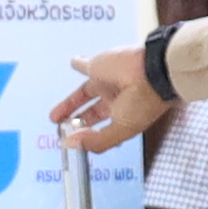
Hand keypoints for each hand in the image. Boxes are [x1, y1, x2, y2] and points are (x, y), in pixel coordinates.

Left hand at [50, 40, 173, 150]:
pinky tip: (72, 63)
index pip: (101, 128)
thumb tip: (71, 145)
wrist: (152, 71)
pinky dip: (78, 63)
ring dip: (70, 103)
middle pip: (90, 113)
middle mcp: (115, 99)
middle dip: (76, 121)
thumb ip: (97, 140)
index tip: (72, 141)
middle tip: (60, 128)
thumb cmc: (143, 102)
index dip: (87, 134)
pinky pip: (84, 64)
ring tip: (55, 115)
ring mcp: (106, 82)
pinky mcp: (98, 65)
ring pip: (83, 94)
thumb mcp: (122, 129)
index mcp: (123, 115)